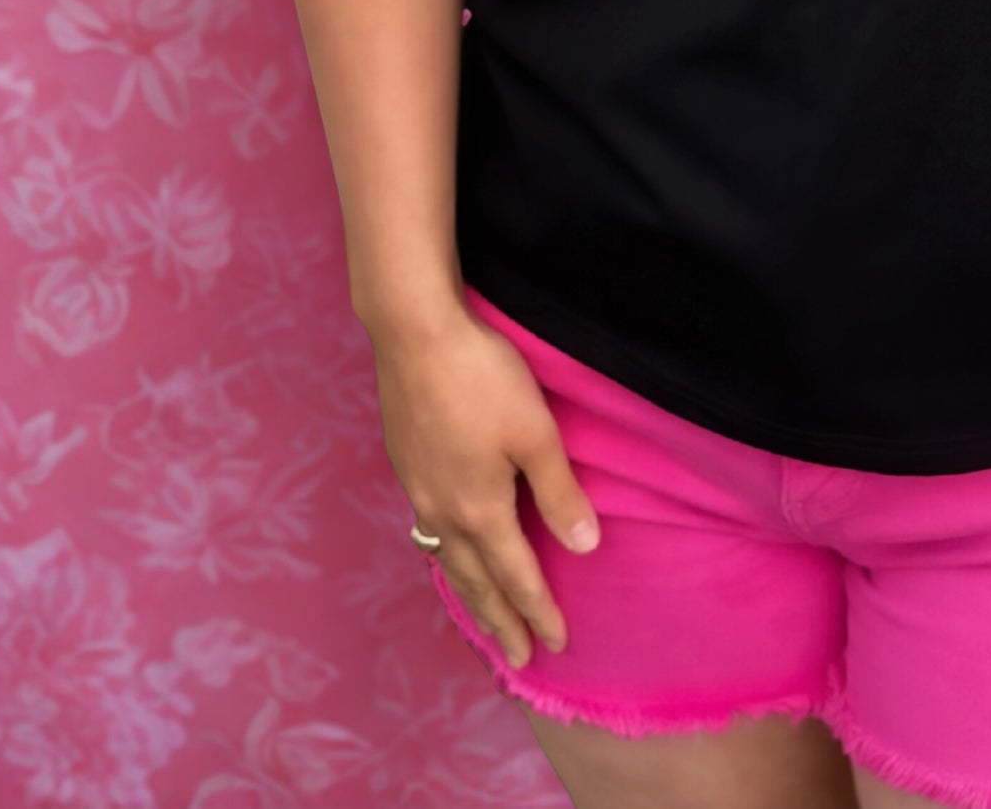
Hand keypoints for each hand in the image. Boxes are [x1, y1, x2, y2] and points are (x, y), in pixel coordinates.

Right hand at [371, 300, 601, 671]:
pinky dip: (446, 558)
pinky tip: (448, 549)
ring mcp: (418, 490)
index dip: (539, 610)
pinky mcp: (406, 464)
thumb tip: (584, 548)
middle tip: (516, 657)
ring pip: (446, 560)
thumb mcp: (534, 433)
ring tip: (482, 618)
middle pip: (474, 581)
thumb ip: (559, 492)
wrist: (414, 334)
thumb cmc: (483, 379)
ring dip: (468, 594)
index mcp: (479, 510)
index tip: (557, 643)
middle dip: (499, 621)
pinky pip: (428, 533)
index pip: (516, 574)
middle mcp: (442, 512)